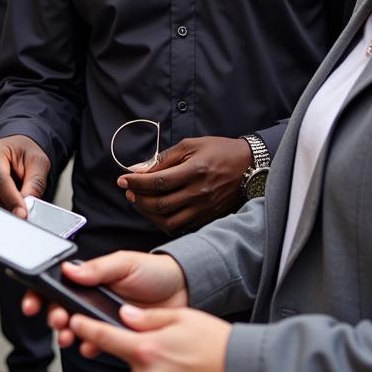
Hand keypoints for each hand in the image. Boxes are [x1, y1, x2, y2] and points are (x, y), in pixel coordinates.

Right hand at [0, 135, 50, 214]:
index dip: (12, 199)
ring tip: (17, 207)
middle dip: (8, 209)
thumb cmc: (25, 153)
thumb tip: (28, 204)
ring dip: (2, 211)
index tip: (22, 214)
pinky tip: (7, 205)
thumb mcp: (38, 162)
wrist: (16, 150)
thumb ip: (35, 183)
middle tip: (24, 216)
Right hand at [22, 251, 187, 348]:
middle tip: (58, 321)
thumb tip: (70, 269)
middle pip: (61, 309)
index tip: (32, 304)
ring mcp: (102, 318)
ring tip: (69, 337)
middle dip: (53, 317)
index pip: (57, 284)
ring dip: (67, 335)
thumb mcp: (125, 263)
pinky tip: (89, 348)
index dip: (40, 295)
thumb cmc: (153, 272)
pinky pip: (96, 346)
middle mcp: (92, 298)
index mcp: (90, 278)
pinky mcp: (116, 337)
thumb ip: (99, 268)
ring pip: (76, 330)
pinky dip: (89, 348)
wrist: (183, 292)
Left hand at [118, 136, 251, 234]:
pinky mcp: (208, 218)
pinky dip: (164, 221)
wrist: (249, 166)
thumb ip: (164, 158)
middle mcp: (199, 193)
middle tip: (129, 191)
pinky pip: (181, 227)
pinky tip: (157, 211)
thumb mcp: (191, 145)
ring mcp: (204, 209)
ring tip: (140, 202)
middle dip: (139, 199)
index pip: (158, 182)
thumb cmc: (219, 151)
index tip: (123, 179)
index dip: (136, 182)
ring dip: (148, 214)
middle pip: (160, 204)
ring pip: (169, 221)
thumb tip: (139, 169)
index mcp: (195, 171)